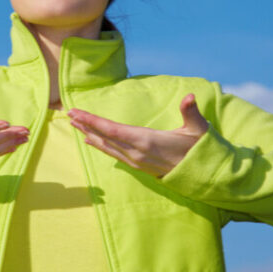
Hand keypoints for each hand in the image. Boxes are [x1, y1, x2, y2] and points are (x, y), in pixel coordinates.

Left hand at [68, 93, 208, 177]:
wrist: (203, 175)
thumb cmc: (200, 148)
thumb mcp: (198, 129)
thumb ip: (191, 112)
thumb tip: (190, 96)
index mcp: (147, 140)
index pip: (113, 130)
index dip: (93, 121)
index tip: (77, 113)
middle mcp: (137, 152)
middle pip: (105, 137)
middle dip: (86, 125)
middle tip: (69, 114)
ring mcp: (137, 161)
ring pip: (107, 146)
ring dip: (90, 134)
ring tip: (75, 124)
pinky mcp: (138, 165)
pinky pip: (113, 154)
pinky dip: (100, 145)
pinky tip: (91, 140)